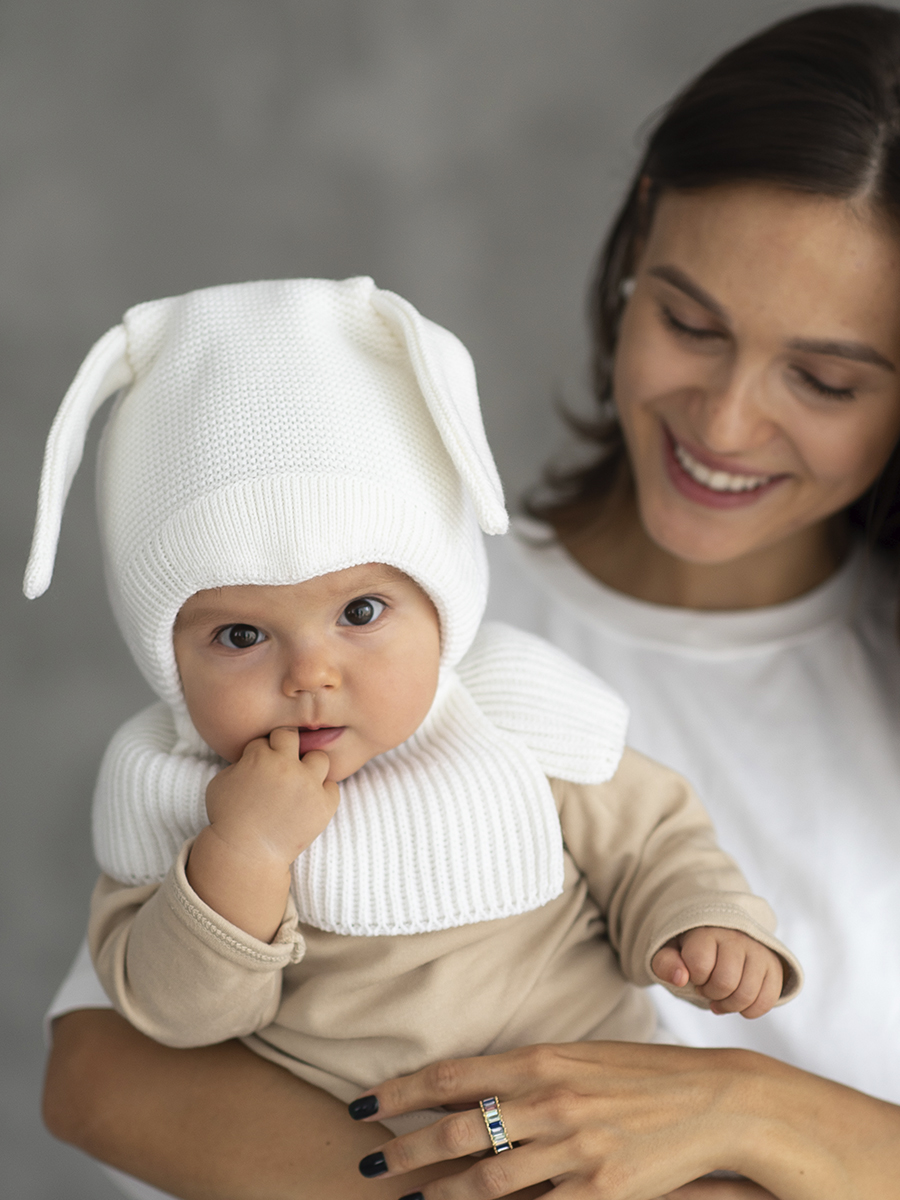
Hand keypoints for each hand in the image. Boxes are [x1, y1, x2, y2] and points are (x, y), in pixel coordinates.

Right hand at [204, 727, 339, 866]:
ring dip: (309, 767)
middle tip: (278, 767)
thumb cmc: (228, 818)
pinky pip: (332, 787)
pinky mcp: (324, 805)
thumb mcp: (221, 782)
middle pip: (293, 736)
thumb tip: (258, 752)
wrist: (246, 854)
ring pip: (320, 758)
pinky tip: (307, 802)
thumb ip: (241, 761)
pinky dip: (321, 793)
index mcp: (260, 757)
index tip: (257, 770)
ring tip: (297, 783)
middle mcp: (288, 767)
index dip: (260, 752)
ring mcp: (308, 786)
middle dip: (284, 747)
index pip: (266, 739)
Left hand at [347, 1041, 763, 1197]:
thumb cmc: (643, 1074)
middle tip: (371, 1164)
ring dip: (441, 1191)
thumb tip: (471, 1087)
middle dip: (406, 1148)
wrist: (713, 1099)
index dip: (402, 1091)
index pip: (453, 1075)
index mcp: (542, 1058)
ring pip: (487, 1179)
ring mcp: (574, 1149)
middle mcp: (550, 1100)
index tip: (366, 1106)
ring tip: (412, 1198)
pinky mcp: (600, 1191)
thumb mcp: (579, 1057)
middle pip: (458, 1129)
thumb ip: (527, 1072)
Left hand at [651, 928, 783, 1017]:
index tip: (693, 973)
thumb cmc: (691, 950)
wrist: (720, 936)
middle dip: (711, 994)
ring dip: (729, 1005)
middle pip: (725, 982)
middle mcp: (736, 937)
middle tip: (707, 988)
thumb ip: (665, 963)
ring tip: (721, 997)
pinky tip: (738, 1003)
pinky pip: (767, 1000)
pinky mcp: (774, 966)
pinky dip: (750, 1010)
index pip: (699, 965)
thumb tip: (680, 977)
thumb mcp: (670, 953)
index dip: (693, 978)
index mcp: (707, 930)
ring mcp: (758, 951)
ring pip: (747, 994)